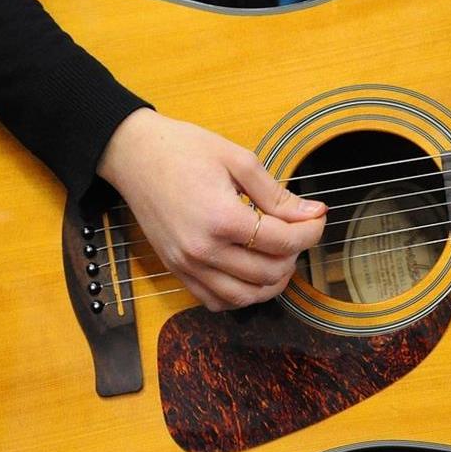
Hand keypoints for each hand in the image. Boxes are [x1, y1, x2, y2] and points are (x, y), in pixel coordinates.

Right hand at [97, 108, 326, 311]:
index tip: (317, 218)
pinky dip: (241, 295)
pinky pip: (216, 301)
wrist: (133, 155)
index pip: (283, 242)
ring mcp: (187, 265)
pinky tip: (250, 273)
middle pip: (269, 273)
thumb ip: (276, 194)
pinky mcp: (176, 270)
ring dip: (272, 282)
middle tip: (298, 232)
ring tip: (279, 255)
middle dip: (295, 255)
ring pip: (245, 297)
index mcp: (221, 218)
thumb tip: (313, 213)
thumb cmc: (182, 149)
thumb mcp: (237, 160)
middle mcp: (203, 250)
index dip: (311, 232)